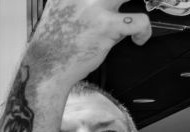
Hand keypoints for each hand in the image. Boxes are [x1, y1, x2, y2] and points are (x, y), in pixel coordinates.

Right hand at [28, 0, 151, 86]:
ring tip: (133, 21)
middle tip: (129, 6)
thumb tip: (111, 4)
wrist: (46, 67)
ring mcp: (94, 8)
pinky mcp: (106, 26)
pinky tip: (138, 38)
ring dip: (142, 5)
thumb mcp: (61, 10)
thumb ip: (83, 2)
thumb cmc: (55, 44)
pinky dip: (144, 30)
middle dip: (123, 0)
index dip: (113, 0)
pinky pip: (139, 20)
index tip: (116, 4)